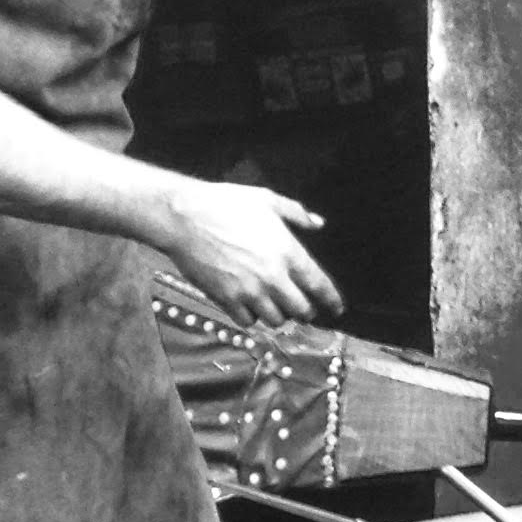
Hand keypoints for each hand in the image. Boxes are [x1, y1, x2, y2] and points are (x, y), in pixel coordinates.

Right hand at [161, 179, 343, 327]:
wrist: (183, 217)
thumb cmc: (225, 203)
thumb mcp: (267, 200)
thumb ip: (297, 213)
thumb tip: (318, 223)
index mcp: (288, 252)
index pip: (319, 286)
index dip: (332, 301)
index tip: (337, 309)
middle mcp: (273, 277)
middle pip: (301, 311)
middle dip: (305, 311)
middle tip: (303, 307)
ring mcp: (249, 291)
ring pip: (276, 320)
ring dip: (279, 315)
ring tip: (275, 305)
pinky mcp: (227, 299)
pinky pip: (248, 322)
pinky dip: (253, 318)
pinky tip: (250, 306)